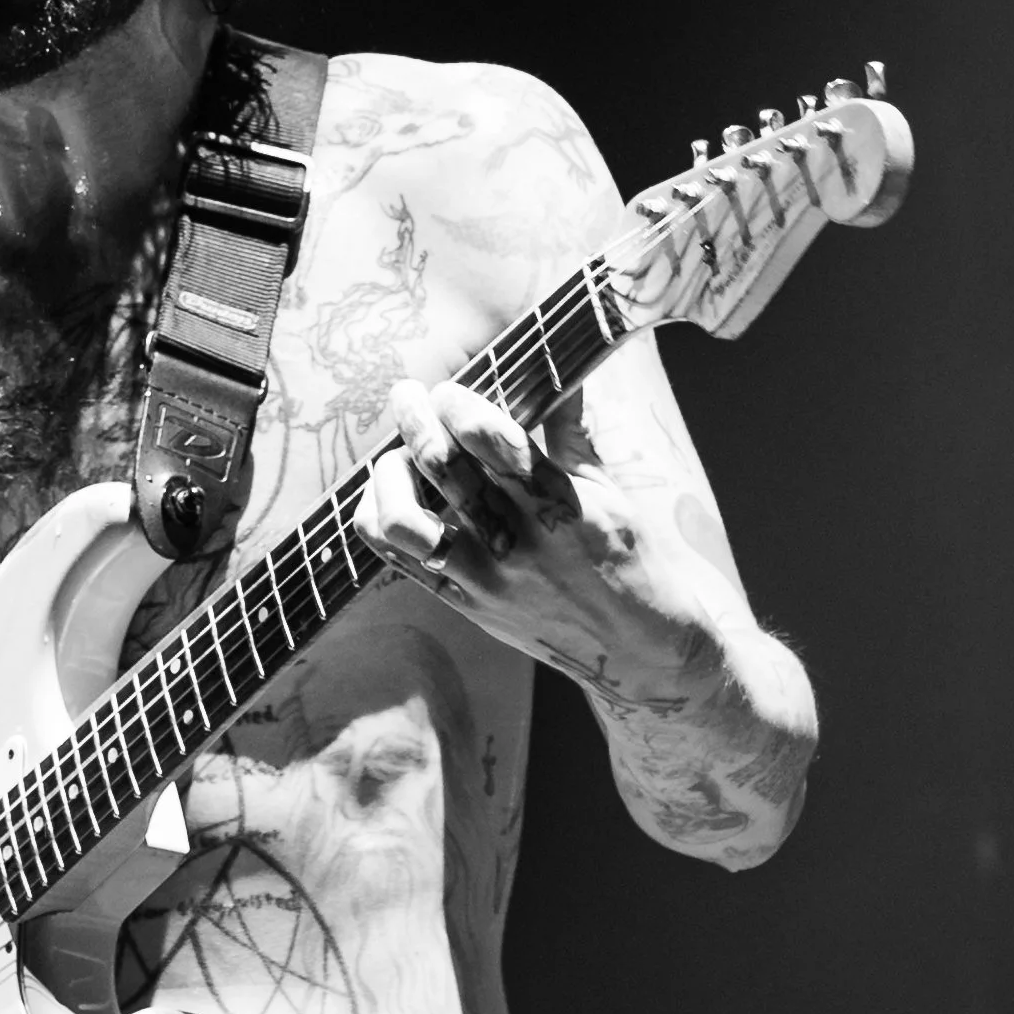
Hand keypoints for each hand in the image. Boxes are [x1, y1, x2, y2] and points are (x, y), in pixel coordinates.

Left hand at [354, 379, 704, 686]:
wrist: (634, 648)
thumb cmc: (627, 558)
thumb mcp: (609, 490)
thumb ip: (571, 429)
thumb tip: (556, 365)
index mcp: (559, 503)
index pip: (485, 436)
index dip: (455, 402)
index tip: (448, 390)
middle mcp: (516, 541)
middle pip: (439, 465)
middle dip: (413, 417)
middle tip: (407, 395)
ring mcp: (484, 578)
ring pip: (402, 518)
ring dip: (389, 474)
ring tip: (397, 456)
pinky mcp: (464, 604)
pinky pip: (396, 558)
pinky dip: (379, 517)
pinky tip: (390, 495)